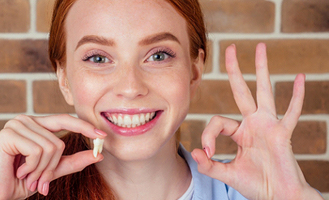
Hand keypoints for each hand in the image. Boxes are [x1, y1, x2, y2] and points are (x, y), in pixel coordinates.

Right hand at [0, 114, 105, 199]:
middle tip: (40, 180)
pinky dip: (32, 167)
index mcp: (36, 125)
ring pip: (50, 147)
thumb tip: (98, 155)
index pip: (65, 120)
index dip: (84, 127)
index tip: (103, 135)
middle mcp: (26, 120)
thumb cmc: (22, 181)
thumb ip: (73, 162)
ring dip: (41, 169)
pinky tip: (19, 171)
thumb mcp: (52, 170)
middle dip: (52, 166)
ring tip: (27, 176)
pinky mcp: (8, 134)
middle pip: (59, 141)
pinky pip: (37, 151)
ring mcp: (16, 125)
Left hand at [191, 43, 321, 198]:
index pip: (218, 122)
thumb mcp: (228, 174)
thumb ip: (209, 166)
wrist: (278, 197)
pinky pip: (292, 112)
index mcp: (240, 132)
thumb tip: (195, 153)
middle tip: (229, 47)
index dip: (208, 136)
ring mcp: (269, 125)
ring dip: (262, 70)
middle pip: (242, 91)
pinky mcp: (283, 134)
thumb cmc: (256, 185)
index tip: (208, 154)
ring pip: (264, 92)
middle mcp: (253, 123)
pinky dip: (296, 96)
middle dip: (235, 70)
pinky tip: (300, 77)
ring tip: (261, 46)